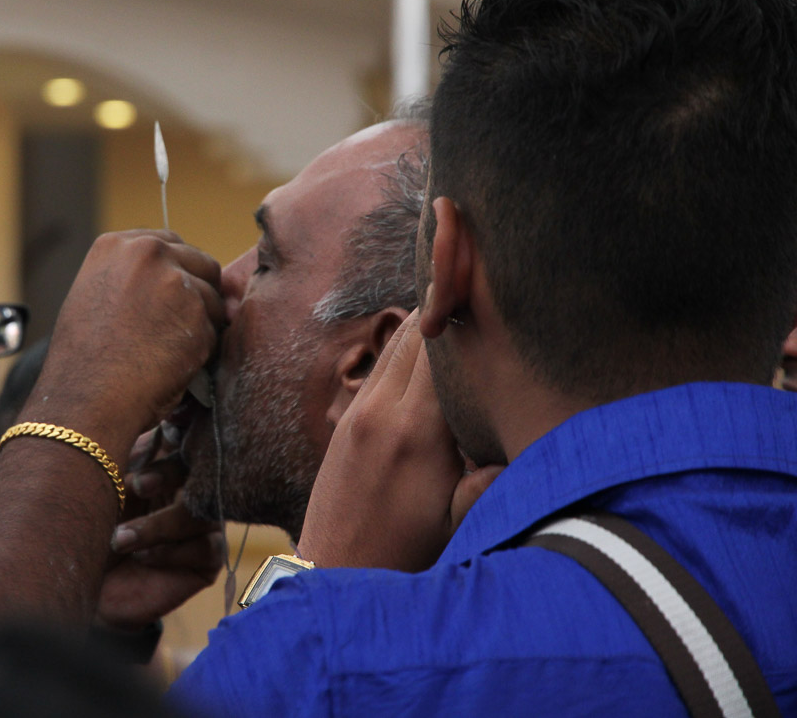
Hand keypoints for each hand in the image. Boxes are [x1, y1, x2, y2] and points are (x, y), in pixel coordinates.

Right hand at [24, 231, 223, 457]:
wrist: (86, 398)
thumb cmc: (84, 360)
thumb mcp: (94, 297)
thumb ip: (131, 278)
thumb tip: (173, 280)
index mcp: (116, 245)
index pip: (168, 244)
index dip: (175, 273)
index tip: (170, 298)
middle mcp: (147, 252)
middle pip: (199, 263)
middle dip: (197, 293)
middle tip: (179, 328)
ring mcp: (174, 279)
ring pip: (213, 297)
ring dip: (202, 324)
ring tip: (169, 351)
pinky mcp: (197, 311)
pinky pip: (215, 329)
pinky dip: (203, 350)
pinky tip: (173, 364)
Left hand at [97, 431, 223, 629]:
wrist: (84, 584)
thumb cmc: (89, 525)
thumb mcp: (104, 480)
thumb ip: (128, 446)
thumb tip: (152, 412)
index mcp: (169, 461)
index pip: (187, 437)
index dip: (176, 433)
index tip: (155, 435)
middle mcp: (191, 488)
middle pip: (202, 468)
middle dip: (168, 473)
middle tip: (135, 485)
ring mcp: (203, 524)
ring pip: (202, 511)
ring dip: (159, 524)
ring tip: (120, 538)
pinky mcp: (206, 559)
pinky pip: (207, 546)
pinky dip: (171, 551)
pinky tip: (143, 557)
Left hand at [297, 310, 501, 570]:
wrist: (335, 572)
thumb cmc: (407, 555)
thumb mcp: (462, 523)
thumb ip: (495, 477)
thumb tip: (535, 437)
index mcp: (416, 432)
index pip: (441, 347)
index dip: (470, 318)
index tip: (502, 303)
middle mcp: (381, 410)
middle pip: (416, 332)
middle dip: (451, 312)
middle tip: (489, 298)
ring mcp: (358, 412)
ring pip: (395, 344)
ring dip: (428, 330)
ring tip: (466, 318)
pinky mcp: (347, 420)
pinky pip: (380, 367)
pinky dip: (407, 353)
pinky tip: (433, 358)